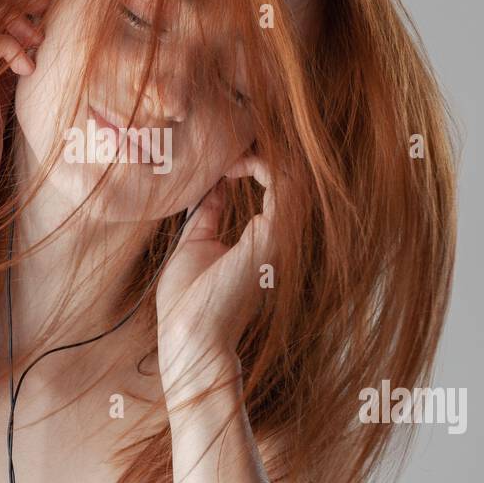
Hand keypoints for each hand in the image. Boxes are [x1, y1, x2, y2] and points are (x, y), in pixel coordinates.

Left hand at [155, 156, 275, 402]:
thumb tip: (210, 184)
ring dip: (266, 155)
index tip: (226, 159)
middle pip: (292, 178)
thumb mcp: (195, 242)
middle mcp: (277, 237)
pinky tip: (235, 166)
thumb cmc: (188, 300)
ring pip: (295, 177)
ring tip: (235, 154)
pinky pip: (285, 188)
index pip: (277, 187)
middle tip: (233, 147)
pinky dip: (264, 167)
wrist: (188, 335)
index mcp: (261, 239)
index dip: (255, 162)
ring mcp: (278, 238)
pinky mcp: (272, 239)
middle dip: (265, 153)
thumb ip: (208, 212)